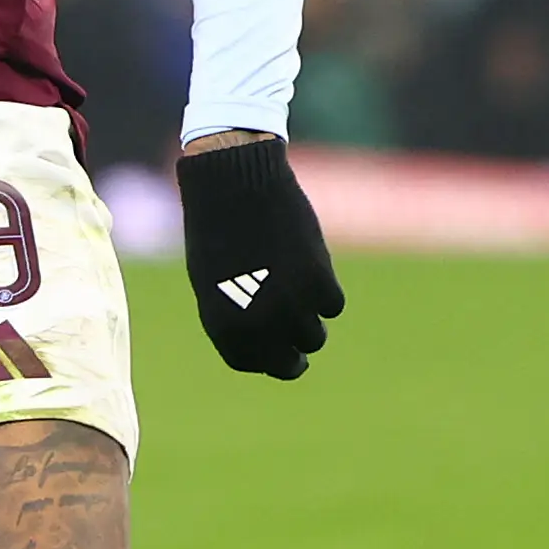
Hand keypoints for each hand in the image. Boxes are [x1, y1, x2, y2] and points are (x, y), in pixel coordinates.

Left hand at [175, 132, 344, 380]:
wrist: (236, 186)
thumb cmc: (219, 230)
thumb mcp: (215, 281)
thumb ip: (239, 317)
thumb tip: (270, 341)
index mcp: (224, 325)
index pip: (251, 361)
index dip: (266, 360)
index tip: (278, 353)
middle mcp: (258, 324)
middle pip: (289, 362)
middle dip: (295, 356)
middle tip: (302, 348)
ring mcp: (290, 304)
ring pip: (314, 337)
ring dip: (312, 322)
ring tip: (301, 296)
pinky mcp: (319, 280)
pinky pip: (333, 304)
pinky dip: (326, 291)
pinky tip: (312, 270)